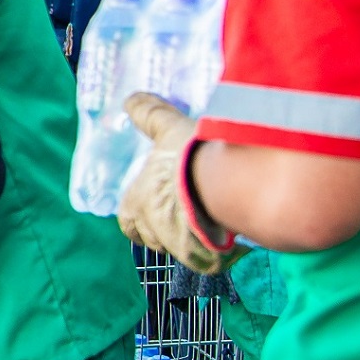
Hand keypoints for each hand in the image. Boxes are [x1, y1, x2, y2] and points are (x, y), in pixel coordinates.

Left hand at [117, 92, 243, 273]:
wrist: (231, 185)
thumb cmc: (191, 158)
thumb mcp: (168, 129)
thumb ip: (150, 115)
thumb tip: (131, 100)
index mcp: (138, 204)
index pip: (127, 220)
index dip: (137, 215)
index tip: (149, 208)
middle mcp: (155, 232)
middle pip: (155, 237)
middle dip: (168, 227)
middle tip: (187, 210)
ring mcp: (183, 248)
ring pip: (183, 248)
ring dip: (192, 237)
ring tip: (211, 217)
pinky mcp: (211, 259)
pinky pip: (212, 257)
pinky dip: (219, 246)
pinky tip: (232, 229)